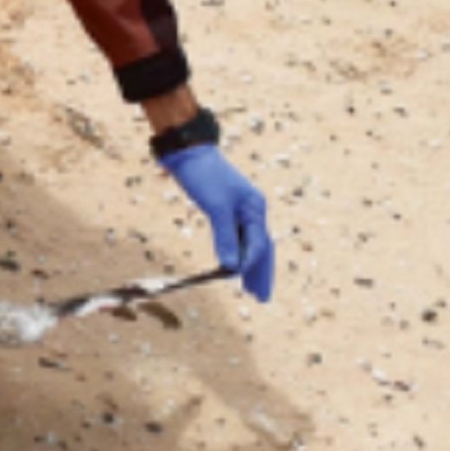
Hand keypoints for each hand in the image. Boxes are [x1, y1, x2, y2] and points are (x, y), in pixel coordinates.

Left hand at [160, 145, 273, 301]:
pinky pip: (236, 237)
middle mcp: (252, 210)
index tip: (243, 286)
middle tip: (260, 298)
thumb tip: (232, 268)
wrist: (188, 151)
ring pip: (249, 243)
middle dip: (260, 272)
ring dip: (249, 266)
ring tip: (250, 289)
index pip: (258, 244)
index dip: (251, 266)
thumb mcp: (216, 207)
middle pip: (261, 247)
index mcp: (255, 208)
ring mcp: (239, 209)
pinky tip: (233, 266)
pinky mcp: (225, 209)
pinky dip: (236, 253)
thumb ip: (225, 237)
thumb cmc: (204, 176)